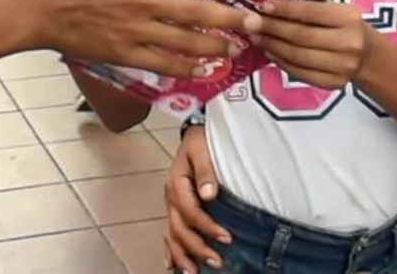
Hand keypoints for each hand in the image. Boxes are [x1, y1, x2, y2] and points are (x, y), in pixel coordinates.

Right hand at [24, 0, 258, 75]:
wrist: (39, 7)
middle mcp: (143, 0)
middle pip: (199, 12)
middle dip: (232, 18)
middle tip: (255, 23)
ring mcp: (135, 30)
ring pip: (188, 43)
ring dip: (218, 46)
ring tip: (237, 47)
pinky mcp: (125, 54)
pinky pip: (165, 64)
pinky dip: (189, 68)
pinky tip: (205, 69)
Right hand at [165, 125, 231, 272]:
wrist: (196, 136)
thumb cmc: (201, 141)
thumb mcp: (202, 148)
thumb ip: (206, 170)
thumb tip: (208, 194)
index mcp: (176, 182)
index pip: (190, 210)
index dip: (207, 227)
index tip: (227, 238)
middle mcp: (171, 197)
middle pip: (179, 228)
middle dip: (197, 248)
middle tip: (218, 262)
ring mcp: (172, 205)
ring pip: (172, 235)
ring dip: (182, 256)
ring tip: (194, 273)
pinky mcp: (176, 209)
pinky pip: (169, 232)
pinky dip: (171, 250)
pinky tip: (172, 266)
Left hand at [255, 0, 370, 89]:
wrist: (370, 56)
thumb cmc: (345, 26)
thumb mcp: (336, 10)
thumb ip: (310, 8)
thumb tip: (268, 4)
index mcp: (348, 18)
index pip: (310, 12)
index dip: (284, 9)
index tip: (262, 5)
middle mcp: (348, 42)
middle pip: (301, 36)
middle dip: (272, 28)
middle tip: (250, 22)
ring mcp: (343, 66)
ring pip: (298, 56)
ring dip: (273, 46)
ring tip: (256, 37)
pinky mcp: (334, 83)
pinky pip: (301, 73)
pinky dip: (281, 63)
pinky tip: (270, 53)